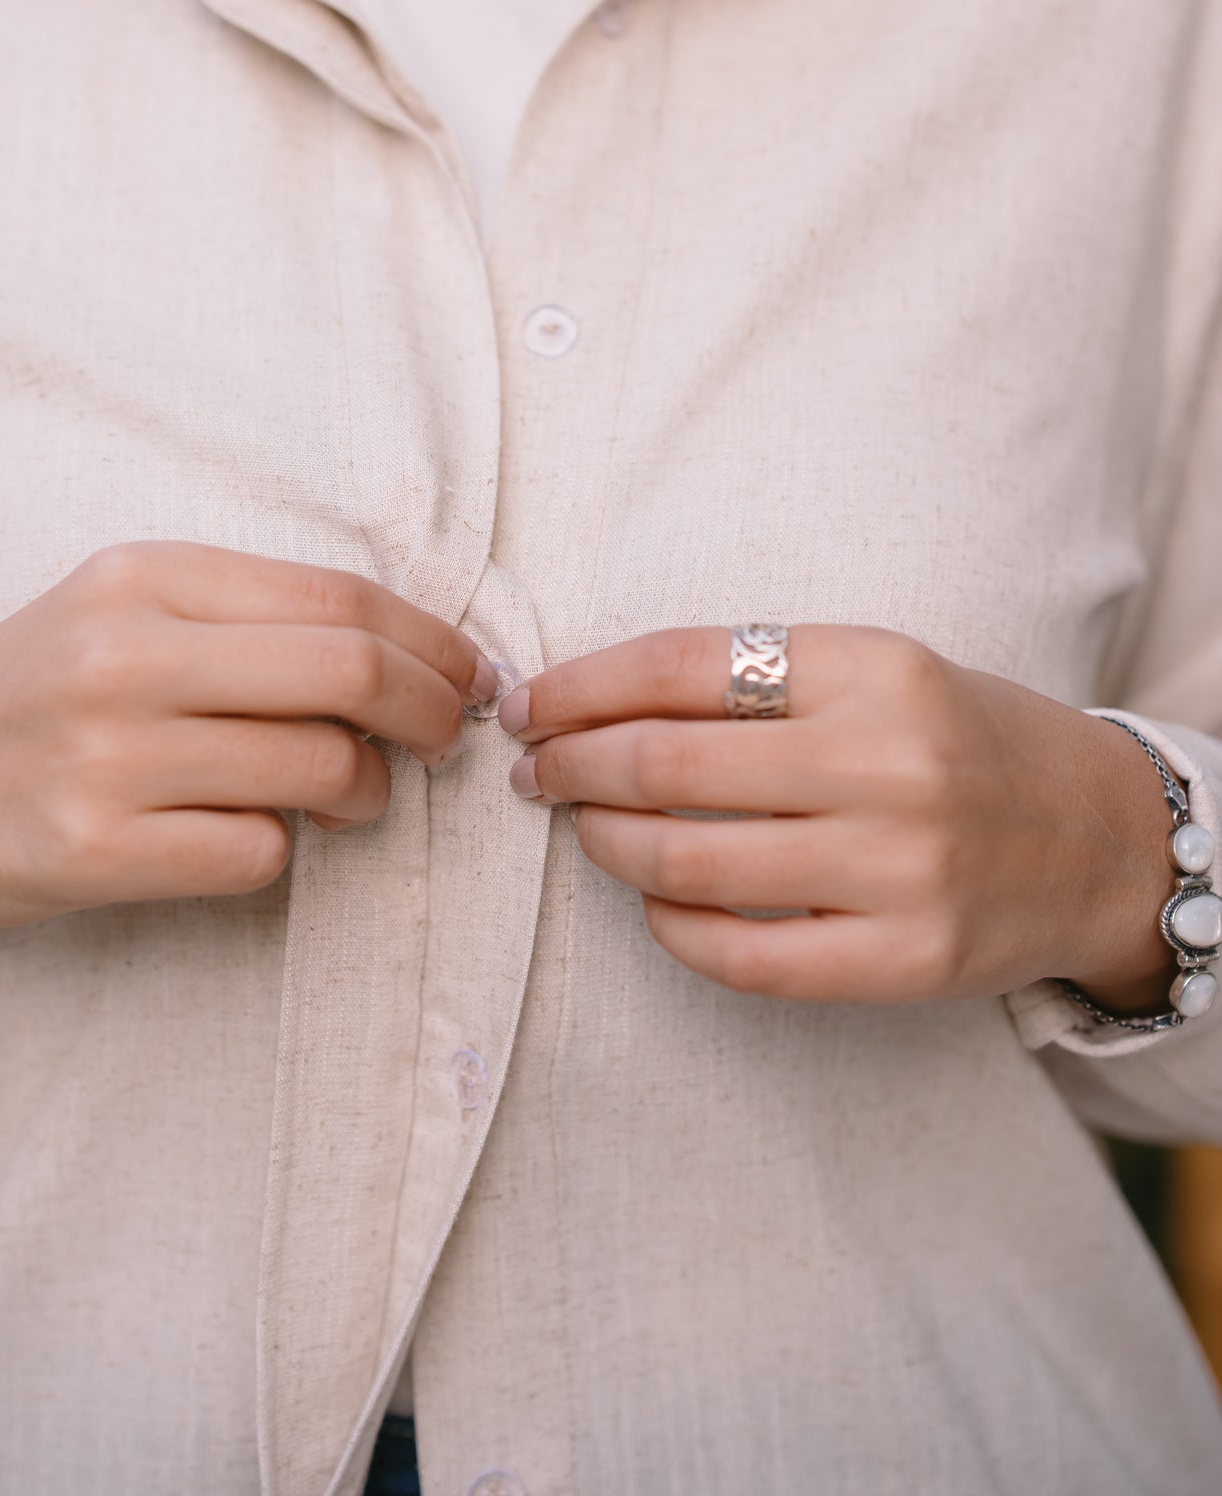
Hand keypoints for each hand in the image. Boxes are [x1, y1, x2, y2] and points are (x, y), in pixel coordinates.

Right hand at [0, 543, 493, 953]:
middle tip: (452, 738)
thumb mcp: (129, 606)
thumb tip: (411, 653)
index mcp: (148, 574)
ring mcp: (106, 756)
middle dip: (435, 710)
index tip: (472, 672)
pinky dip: (285, 851)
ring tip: (351, 795)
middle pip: (352, 673)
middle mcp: (127, 654)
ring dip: (367, 790)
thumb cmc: (42, 686)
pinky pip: (257, 854)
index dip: (434, 639)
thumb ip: (252, 616)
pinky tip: (260, 836)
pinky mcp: (90, 852)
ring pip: (320, 766)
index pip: (341, 597)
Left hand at [499, 626, 1177, 1010]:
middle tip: (537, 770)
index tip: (529, 704)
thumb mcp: (877, 670)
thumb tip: (592, 702)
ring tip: (585, 828)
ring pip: (689, 864)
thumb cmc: (957, 740)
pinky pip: (744, 957)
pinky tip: (654, 902)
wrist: (1098, 838)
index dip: (582, 685)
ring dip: (606, 844)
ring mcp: (899, 870)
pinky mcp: (904, 961)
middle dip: (573, 766)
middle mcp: (887, 764)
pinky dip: (672, 928)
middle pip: (667, 765)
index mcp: (874, 668)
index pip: (682, 665)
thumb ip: (754, 679)